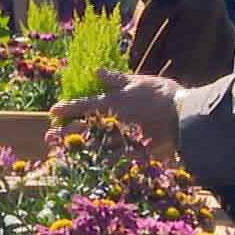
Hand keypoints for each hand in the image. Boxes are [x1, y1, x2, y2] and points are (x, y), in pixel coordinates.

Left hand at [49, 69, 186, 155]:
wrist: (185, 116)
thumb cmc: (162, 94)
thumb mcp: (137, 81)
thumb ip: (115, 79)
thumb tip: (95, 70)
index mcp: (112, 102)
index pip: (83, 105)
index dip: (66, 108)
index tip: (53, 111)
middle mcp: (112, 122)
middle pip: (82, 129)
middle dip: (63, 133)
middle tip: (49, 136)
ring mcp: (121, 140)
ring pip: (92, 146)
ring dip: (76, 148)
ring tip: (62, 151)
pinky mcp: (133, 154)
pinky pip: (112, 161)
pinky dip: (100, 162)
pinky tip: (91, 164)